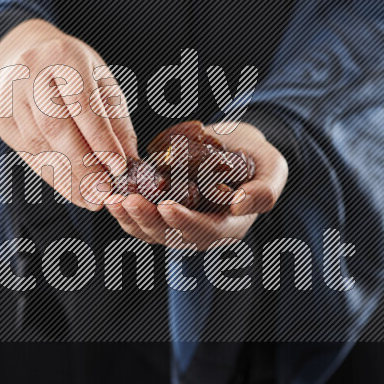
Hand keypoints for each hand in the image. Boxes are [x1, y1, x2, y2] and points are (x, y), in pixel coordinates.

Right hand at [0, 19, 137, 209]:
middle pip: (55, 127)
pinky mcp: (3, 120)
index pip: (82, 104)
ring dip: (68, 178)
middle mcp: (30, 74)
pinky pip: (30, 154)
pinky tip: (73, 191)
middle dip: (83, 165)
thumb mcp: (103, 83)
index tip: (118, 168)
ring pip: (40, 145)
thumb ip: (116, 122)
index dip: (100, 139)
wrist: (28, 53)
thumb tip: (131, 163)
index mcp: (63, 56)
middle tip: (104, 192)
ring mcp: (11, 98)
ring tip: (93, 199)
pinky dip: (54, 176)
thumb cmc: (75, 71)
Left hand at [106, 122, 287, 249]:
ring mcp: (178, 224)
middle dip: (147, 220)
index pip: (206, 232)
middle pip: (171, 236)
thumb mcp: (273, 169)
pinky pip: (139, 217)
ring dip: (129, 218)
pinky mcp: (161, 211)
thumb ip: (265, 190)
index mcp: (230, 227)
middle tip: (128, 201)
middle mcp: (201, 231)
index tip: (167, 207)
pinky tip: (110, 193)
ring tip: (113, 200)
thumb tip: (241, 204)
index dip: (185, 222)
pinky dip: (123, 208)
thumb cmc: (258, 158)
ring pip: (150, 231)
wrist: (237, 147)